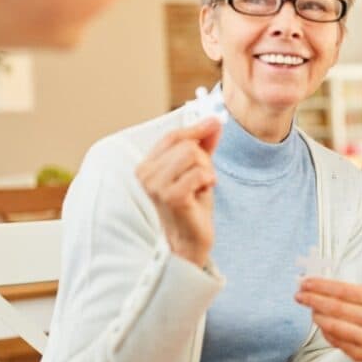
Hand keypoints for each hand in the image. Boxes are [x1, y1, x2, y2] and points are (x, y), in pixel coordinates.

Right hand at [136, 118, 221, 266]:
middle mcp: (145, 174)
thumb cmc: (191, 205)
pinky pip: (200, 173)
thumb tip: (213, 121)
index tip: (215, 122)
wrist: (189, 240)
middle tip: (201, 180)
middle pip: (186, 144)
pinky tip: (200, 195)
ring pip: (194, 155)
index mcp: (146, 165)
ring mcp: (156, 186)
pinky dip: (208, 182)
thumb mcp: (197, 169)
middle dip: (203, 160)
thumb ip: (203, 145)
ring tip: (199, 188)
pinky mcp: (171, 196)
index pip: (172, 136)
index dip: (196, 128)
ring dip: (206, 171)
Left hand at [296, 278, 361, 361]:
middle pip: (338, 308)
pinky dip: (326, 331)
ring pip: (336, 327)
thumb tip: (313, 286)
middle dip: (314, 300)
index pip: (345, 290)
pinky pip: (337, 342)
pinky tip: (322, 324)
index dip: (322, 287)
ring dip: (318, 317)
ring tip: (310, 310)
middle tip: (299, 296)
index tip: (305, 283)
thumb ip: (345, 291)